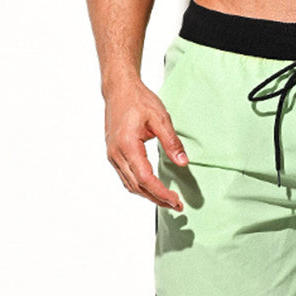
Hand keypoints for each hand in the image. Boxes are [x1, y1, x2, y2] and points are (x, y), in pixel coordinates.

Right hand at [104, 79, 187, 210]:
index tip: (176, 201)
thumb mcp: (160, 117)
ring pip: (130, 184)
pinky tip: (151, 187)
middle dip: (157, 199)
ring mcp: (113, 155)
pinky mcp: (113, 154)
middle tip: (176, 206)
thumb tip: (183, 162)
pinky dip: (139, 186)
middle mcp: (116, 154)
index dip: (161, 192)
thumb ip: (171, 142)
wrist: (119, 90)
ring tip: (167, 200)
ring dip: (148, 195)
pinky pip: (126, 176)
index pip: (145, 178)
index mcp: (127, 145)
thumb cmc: (138, 100)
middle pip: (136, 186)